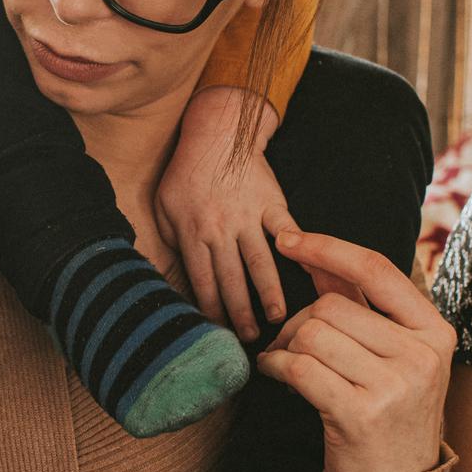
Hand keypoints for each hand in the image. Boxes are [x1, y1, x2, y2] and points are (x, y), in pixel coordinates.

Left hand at [156, 86, 299, 339]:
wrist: (218, 133)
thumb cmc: (186, 173)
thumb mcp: (164, 207)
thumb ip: (171, 241)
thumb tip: (177, 276)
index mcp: (192, 234)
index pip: (202, 283)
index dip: (210, 311)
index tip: (216, 333)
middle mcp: (221, 230)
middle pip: (231, 281)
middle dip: (239, 313)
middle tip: (248, 338)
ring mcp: (248, 217)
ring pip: (260, 263)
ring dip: (268, 293)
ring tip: (276, 318)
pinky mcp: (272, 203)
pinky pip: (285, 231)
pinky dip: (296, 252)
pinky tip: (307, 274)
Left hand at [254, 231, 452, 471]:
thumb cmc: (388, 415)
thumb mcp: (392, 357)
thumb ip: (361, 307)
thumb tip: (317, 254)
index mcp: (435, 332)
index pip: (375, 270)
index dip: (327, 248)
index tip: (288, 239)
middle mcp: (421, 355)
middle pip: (331, 305)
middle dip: (297, 322)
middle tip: (290, 348)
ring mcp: (395, 386)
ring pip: (311, 334)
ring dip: (285, 348)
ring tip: (288, 368)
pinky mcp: (361, 415)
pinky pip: (298, 368)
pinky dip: (276, 368)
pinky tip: (276, 377)